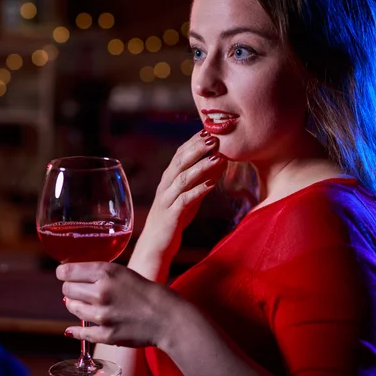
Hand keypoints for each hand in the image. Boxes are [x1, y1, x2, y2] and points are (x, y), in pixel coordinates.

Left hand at [57, 262, 180, 347]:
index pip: (67, 271)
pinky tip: (71, 329)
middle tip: (77, 290)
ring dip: (74, 305)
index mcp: (105, 272)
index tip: (63, 275)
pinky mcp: (106, 334)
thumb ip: (98, 273)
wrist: (166, 317)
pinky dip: (75, 330)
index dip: (63, 273)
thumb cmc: (146, 291)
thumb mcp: (122, 272)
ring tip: (84, 304)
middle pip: (67, 289)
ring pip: (71, 308)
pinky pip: (80, 332)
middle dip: (69, 289)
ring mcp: (102, 315)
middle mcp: (101, 292)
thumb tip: (72, 278)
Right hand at [136, 130, 226, 260]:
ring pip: (182, 179)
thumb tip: (219, 161)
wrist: (156, 244)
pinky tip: (211, 184)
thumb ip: (201, 179)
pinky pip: (184, 200)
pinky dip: (198, 191)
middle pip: (180, 162)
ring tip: (217, 158)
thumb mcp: (188, 195)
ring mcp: (167, 200)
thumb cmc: (174, 217)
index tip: (209, 131)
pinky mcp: (171, 215)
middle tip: (214, 139)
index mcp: (168, 179)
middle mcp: (165, 186)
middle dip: (197, 149)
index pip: (180, 154)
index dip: (193, 142)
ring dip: (200, 167)